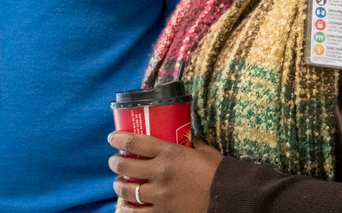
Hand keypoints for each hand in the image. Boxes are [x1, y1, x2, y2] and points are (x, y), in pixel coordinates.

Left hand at [108, 132, 222, 212]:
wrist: (229, 198)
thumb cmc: (218, 173)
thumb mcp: (205, 151)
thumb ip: (192, 144)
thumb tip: (186, 137)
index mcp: (170, 153)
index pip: (135, 142)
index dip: (119, 139)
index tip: (112, 138)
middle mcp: (160, 173)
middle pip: (126, 166)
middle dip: (115, 163)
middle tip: (114, 162)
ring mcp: (160, 195)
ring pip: (127, 190)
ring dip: (119, 186)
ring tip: (119, 184)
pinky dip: (127, 209)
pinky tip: (125, 206)